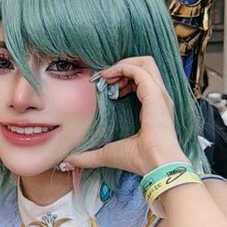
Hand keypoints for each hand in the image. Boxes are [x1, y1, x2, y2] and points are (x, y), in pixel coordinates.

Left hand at [64, 56, 187, 178]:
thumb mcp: (107, 153)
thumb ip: (88, 156)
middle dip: (123, 67)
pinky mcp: (155, 93)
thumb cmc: (138, 160)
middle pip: (145, 66)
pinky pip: (139, 70)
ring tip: (106, 77)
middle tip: (105, 79)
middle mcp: (159, 98)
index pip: (141, 81)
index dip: (122, 79)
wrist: (155, 164)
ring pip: (145, 62)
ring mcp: (159, 94)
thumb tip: (68, 160)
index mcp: (153, 108)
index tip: (106, 87)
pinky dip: (122, 68)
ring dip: (122, 65)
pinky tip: (108, 77)